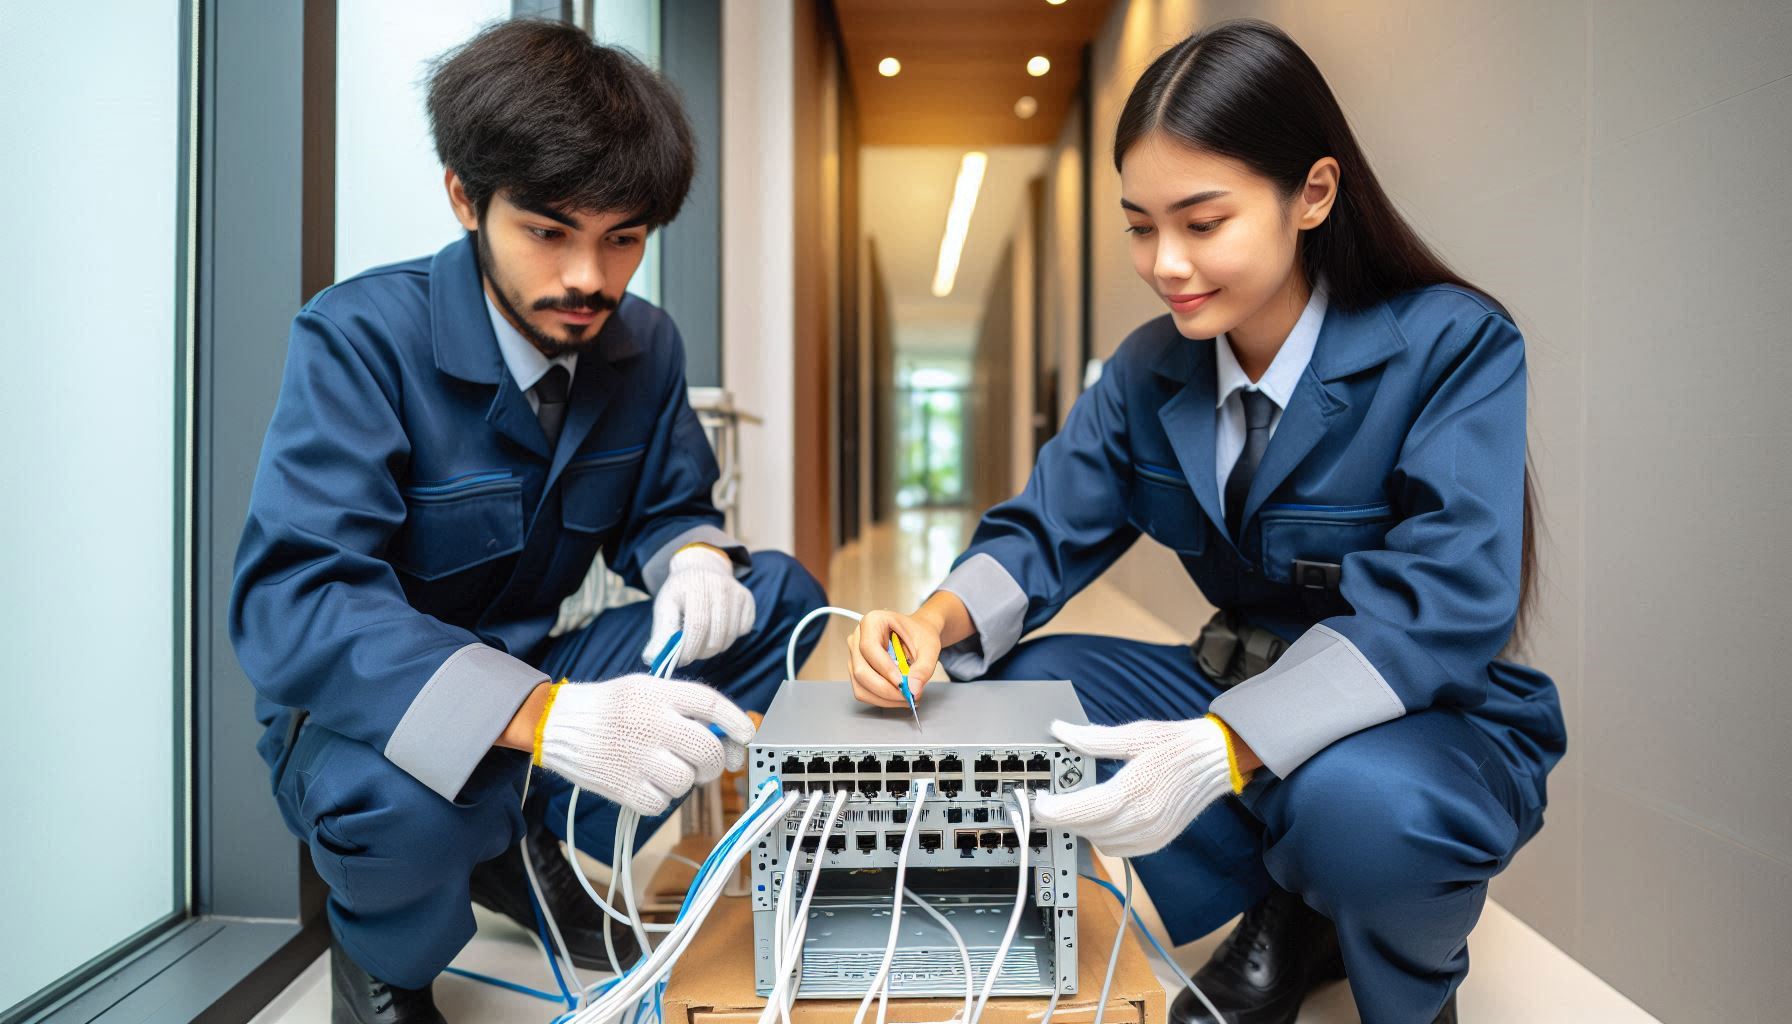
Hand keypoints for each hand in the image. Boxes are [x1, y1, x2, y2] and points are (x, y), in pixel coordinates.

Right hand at [535, 673, 754, 815]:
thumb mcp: (646, 688)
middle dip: (716, 761)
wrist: (557, 725)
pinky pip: (662, 803)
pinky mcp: (622, 787)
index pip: (710, 703)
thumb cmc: (609, 708)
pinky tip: (647, 782)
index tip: (746, 734)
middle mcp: (650, 724)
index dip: (736, 720)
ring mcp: (636, 757)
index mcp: (657, 694)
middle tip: (707, 763)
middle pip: (708, 750)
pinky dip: (660, 798)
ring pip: (688, 781)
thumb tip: (728, 735)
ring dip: (685, 780)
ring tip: (667, 769)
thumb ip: (684, 705)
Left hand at [644, 545, 754, 666]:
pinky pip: (743, 630)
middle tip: (691, 654)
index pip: (697, 626)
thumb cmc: (681, 591)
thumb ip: (661, 633)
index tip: (681, 660)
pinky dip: (730, 637)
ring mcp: (737, 592)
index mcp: (695, 586)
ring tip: (702, 643)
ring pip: (730, 636)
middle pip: (716, 634)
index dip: (690, 649)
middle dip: (702, 652)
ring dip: (715, 648)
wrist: (701, 566)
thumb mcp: (665, 606)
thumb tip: (653, 659)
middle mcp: (720, 587)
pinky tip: (718, 629)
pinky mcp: (748, 599)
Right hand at [847, 609, 940, 707]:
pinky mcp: (856, 670)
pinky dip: (881, 699)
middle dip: (886, 689)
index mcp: (872, 621)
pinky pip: (863, 691)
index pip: (870, 648)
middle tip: (908, 696)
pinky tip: (897, 696)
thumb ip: (923, 668)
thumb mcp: (930, 647)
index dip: (885, 669)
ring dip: (884, 697)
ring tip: (906, 697)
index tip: (903, 683)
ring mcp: (854, 655)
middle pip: (861, 670)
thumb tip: (913, 688)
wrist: (918, 635)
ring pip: (860, 685)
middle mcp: (857, 637)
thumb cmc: (920, 634)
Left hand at [1030, 716, 1236, 857]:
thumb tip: (1061, 730)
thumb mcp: (1135, 734)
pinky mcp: (1158, 840)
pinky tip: (1100, 819)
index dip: (1056, 811)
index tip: (1037, 804)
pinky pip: (1119, 850)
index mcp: (1136, 788)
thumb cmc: (1177, 744)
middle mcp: (1144, 817)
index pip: (1085, 809)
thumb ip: (1094, 738)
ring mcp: (1152, 833)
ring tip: (1074, 807)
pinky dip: (1102, 838)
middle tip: (1048, 801)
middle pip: (1088, 828)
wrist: (1217, 760)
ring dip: (1081, 828)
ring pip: (1100, 843)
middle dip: (1063, 817)